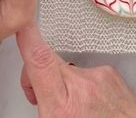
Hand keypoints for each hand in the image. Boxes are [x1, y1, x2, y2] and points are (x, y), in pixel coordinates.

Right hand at [17, 25, 135, 117]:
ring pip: (70, 70)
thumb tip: (37, 89)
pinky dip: (86, 85)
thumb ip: (45, 102)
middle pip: (50, 62)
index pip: (41, 62)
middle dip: (42, 75)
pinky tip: (94, 103)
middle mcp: (83, 87)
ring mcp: (100, 77)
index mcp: (63, 106)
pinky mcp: (111, 73)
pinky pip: (88, 72)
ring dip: (69, 85)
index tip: (24, 27)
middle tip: (48, 100)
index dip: (30, 41)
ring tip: (80, 107)